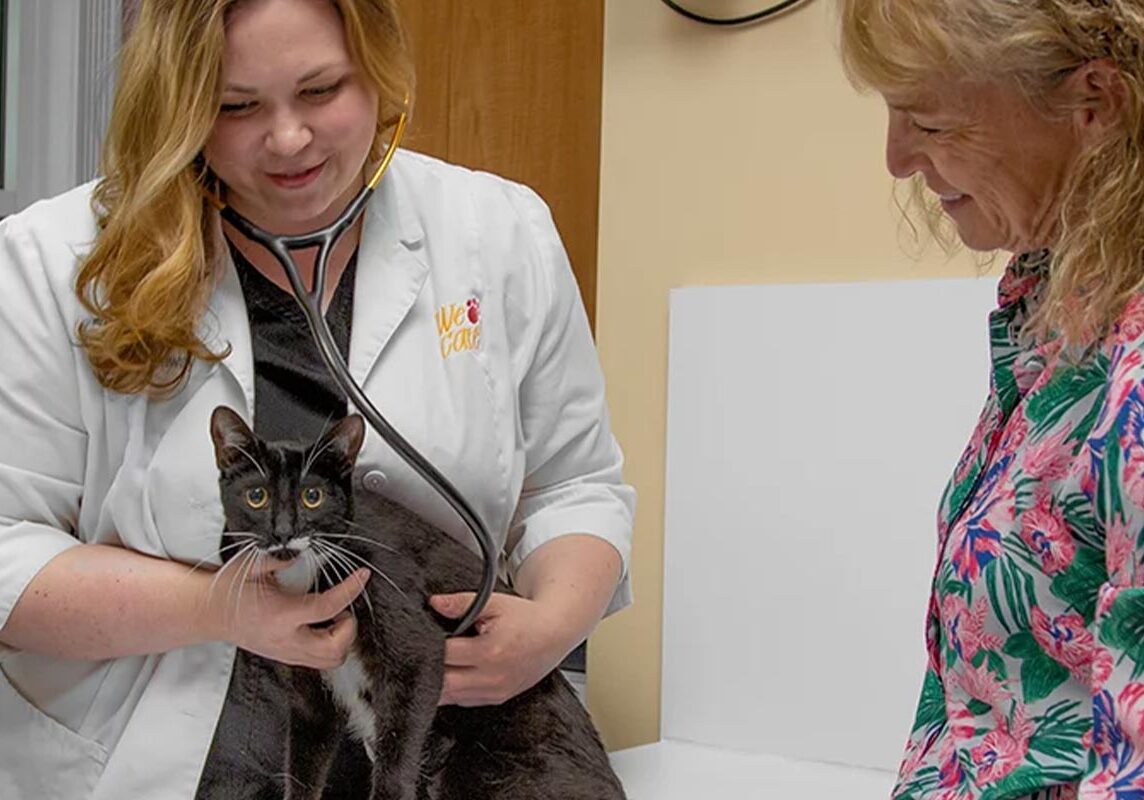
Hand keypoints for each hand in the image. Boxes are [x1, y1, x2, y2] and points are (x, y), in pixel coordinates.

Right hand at [203, 554, 368, 669]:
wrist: (208, 614)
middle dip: (349, 627)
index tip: (362, 575)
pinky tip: (322, 625)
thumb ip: (278, 559)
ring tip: (334, 618)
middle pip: (335, 649)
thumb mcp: (251, 565)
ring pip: (329, 661)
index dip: (350, 590)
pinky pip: (318, 660)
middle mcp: (286, 639)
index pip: (327, 608)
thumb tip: (301, 553)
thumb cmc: (229, 590)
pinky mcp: (285, 656)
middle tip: (344, 607)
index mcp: (281, 615)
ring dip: (341, 639)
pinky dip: (329, 645)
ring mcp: (286, 652)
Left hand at [429, 591, 576, 706]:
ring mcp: (495, 692)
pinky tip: (451, 675)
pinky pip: (464, 702)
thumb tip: (435, 604)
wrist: (555, 633)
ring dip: (438, 684)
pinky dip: (453, 691)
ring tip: (437, 665)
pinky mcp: (497, 699)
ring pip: (451, 698)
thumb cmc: (527, 618)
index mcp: (490, 651)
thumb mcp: (494, 602)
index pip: (445, 656)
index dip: (429, 647)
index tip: (423, 638)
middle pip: (443, 684)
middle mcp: (492, 677)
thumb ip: (461, 603)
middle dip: (429, 670)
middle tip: (423, 656)